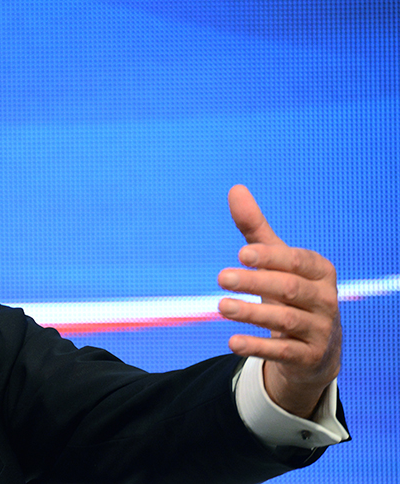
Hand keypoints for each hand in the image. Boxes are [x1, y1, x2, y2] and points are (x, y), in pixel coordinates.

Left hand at [217, 185, 341, 418]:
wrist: (315, 349)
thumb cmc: (290, 293)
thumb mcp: (276, 262)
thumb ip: (256, 230)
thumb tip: (235, 188)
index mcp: (320, 271)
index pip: (297, 260)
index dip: (271, 257)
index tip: (241, 253)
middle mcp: (325, 299)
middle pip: (290, 288)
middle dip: (255, 282)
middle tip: (220, 277)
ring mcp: (320, 330)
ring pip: (285, 320)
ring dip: (252, 314)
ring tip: (220, 306)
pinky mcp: (308, 357)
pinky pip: (283, 351)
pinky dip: (257, 347)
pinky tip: (231, 343)